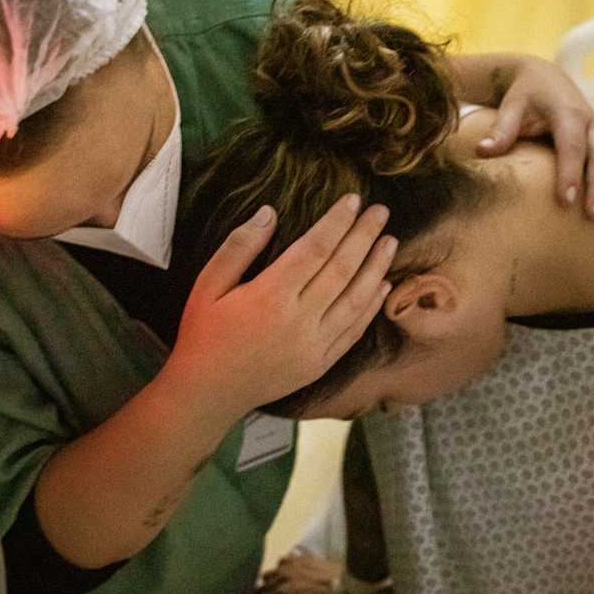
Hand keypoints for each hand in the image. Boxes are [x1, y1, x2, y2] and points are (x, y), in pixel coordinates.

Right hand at [162, 195, 395, 417]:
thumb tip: (269, 213)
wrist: (208, 393)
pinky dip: (372, 307)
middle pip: (342, 269)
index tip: (353, 200)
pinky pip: (354, 332)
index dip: (337, 222)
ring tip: (390, 242)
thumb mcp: (207, 284)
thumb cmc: (203, 334)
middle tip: (381, 212)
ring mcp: (314, 345)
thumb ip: (238, 247)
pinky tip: (383, 286)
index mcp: (270, 295)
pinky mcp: (320, 364)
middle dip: (364, 236)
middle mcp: (298, 320)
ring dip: (376, 268)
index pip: (315, 248)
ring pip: (356, 300)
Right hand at [253, 550, 341, 593]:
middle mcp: (283, 575)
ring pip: (271, 571)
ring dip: (272, 581)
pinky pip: (283, 560)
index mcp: (282, 593)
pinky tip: (290, 574)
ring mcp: (292, 563)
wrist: (351, 588)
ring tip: (278, 589)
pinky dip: (283, 568)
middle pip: (261, 585)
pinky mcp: (302, 556)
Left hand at [454, 53, 593, 217]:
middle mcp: (590, 120)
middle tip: (593, 215)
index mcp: (566, 113)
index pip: (570, 146)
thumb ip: (501, 130)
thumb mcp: (510, 108)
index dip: (570, 172)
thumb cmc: (523, 95)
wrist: (542, 77)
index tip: (566, 199)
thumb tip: (483, 151)